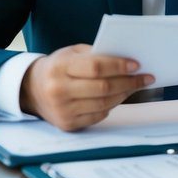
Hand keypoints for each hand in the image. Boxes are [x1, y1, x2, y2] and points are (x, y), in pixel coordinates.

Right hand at [19, 44, 152, 130]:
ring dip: (124, 94)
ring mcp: (62, 110)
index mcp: (60, 67)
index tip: (137, 65)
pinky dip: (111, 106)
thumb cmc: (59, 67)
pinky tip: (118, 97)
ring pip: (104, 104)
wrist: (32, 89)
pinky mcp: (67, 124)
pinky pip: (98, 115)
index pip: (96, 67)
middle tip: (146, 77)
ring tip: (136, 86)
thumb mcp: (72, 53)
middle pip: (103, 88)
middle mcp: (59, 90)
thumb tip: (127, 60)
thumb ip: (96, 54)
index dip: (119, 66)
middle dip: (129, 82)